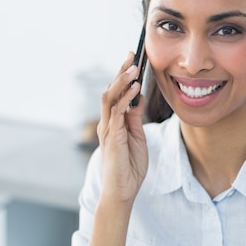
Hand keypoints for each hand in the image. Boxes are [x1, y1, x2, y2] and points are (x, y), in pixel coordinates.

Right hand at [97, 52, 148, 204]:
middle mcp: (108, 122)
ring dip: (121, 80)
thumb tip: (138, 97)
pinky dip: (125, 98)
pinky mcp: (111, 137)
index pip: (117, 93)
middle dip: (121, 71)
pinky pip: (116, 113)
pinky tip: (134, 89)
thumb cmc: (129, 166)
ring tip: (133, 67)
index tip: (133, 59)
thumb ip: (135, 117)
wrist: (123, 191)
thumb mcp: (137, 136)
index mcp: (114, 121)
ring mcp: (108, 128)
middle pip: (111, 90)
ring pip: (110, 97)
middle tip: (131, 54)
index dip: (123, 75)